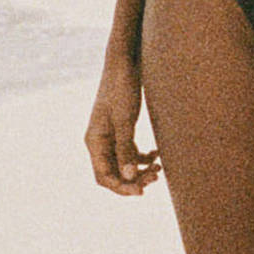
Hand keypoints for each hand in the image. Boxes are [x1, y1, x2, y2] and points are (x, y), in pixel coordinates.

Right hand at [86, 55, 161, 196]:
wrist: (124, 62)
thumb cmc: (121, 87)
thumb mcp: (125, 119)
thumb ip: (126, 149)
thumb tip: (129, 177)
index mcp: (94, 141)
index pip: (104, 177)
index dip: (122, 188)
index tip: (142, 191)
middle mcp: (99, 142)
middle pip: (114, 174)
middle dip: (134, 179)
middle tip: (157, 177)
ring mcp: (110, 136)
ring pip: (124, 165)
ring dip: (140, 170)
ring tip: (159, 168)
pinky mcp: (122, 130)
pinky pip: (130, 153)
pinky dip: (143, 158)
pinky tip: (157, 154)